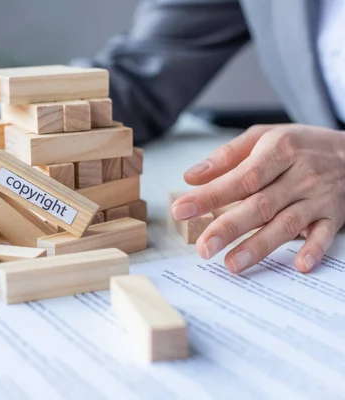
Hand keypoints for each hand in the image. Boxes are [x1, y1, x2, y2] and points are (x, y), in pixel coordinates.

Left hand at [171, 124, 344, 273]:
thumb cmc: (299, 145)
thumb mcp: (263, 137)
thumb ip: (226, 156)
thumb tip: (191, 176)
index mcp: (279, 151)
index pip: (240, 177)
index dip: (210, 195)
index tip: (181, 209)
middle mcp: (299, 175)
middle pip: (260, 205)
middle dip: (229, 228)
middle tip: (204, 248)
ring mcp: (318, 198)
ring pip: (287, 224)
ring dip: (260, 246)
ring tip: (232, 264)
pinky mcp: (335, 216)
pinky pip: (325, 235)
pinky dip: (313, 250)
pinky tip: (299, 265)